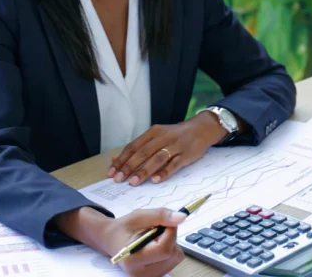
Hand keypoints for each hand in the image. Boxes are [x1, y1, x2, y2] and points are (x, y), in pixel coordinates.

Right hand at [101, 209, 186, 276]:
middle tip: (155, 231)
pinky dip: (168, 251)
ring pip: (176, 257)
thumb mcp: (139, 216)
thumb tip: (181, 218)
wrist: (112, 240)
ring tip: (153, 240)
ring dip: (169, 244)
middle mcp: (140, 274)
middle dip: (169, 237)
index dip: (170, 231)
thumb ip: (160, 215)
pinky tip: (155, 248)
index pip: (164, 249)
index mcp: (133, 259)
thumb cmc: (123, 228)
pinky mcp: (155, 276)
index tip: (166, 221)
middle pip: (173, 254)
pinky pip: (173, 261)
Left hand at [107, 111, 226, 185]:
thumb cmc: (174, 136)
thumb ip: (138, 148)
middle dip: (129, 166)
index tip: (111, 172)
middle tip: (119, 179)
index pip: (133, 146)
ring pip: (157, 158)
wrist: (200, 129)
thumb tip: (116, 160)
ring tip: (134, 182)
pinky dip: (165, 172)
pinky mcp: (186, 154)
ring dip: (144, 170)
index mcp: (152, 132)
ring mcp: (175, 145)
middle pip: (143, 152)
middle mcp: (162, 137)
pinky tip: (156, 180)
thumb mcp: (156, 137)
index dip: (121, 159)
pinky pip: (174, 164)